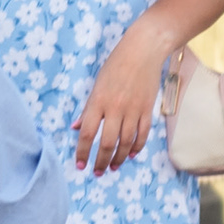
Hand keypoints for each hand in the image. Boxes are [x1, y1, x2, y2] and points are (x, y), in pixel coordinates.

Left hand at [73, 21, 169, 175]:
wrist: (143, 50)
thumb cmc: (116, 65)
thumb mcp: (96, 85)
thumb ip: (88, 109)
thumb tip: (75, 128)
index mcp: (98, 101)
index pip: (87, 133)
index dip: (82, 152)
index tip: (79, 164)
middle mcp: (115, 108)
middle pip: (107, 143)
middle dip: (100, 161)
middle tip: (97, 172)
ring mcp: (133, 110)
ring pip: (125, 142)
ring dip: (118, 158)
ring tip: (112, 167)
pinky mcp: (147, 109)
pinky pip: (142, 134)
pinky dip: (136, 147)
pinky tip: (130, 155)